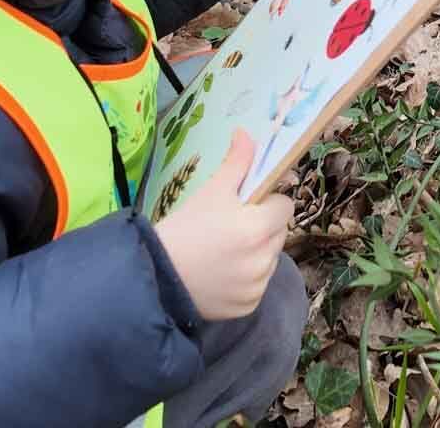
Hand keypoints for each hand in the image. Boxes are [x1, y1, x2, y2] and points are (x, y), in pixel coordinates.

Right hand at [157, 130, 293, 319]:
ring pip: (269, 259)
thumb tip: (247, 133)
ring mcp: (257, 286)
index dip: (267, 202)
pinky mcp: (248, 306)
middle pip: (278, 233)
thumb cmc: (183, 228)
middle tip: (230, 227)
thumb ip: (237, 163)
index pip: (284, 206)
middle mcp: (264, 259)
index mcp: (259, 227)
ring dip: (255, 253)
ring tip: (222, 251)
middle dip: (262, 226)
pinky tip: (220, 274)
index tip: (246, 205)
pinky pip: (257, 285)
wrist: (154, 276)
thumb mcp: (210, 192)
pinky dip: (244, 279)